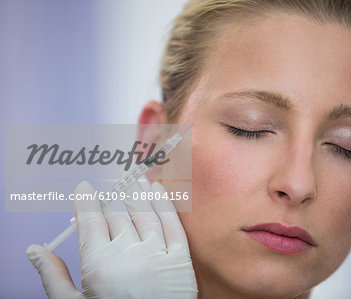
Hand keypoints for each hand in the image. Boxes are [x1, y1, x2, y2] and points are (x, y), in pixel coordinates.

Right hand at [26, 180, 197, 298]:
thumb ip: (53, 277)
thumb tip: (35, 250)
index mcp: (99, 264)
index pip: (89, 220)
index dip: (85, 200)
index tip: (84, 188)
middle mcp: (129, 254)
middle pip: (116, 213)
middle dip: (109, 197)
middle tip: (108, 187)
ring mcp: (158, 254)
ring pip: (143, 212)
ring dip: (135, 192)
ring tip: (130, 179)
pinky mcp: (181, 260)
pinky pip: (173, 223)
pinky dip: (164, 203)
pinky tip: (157, 189)